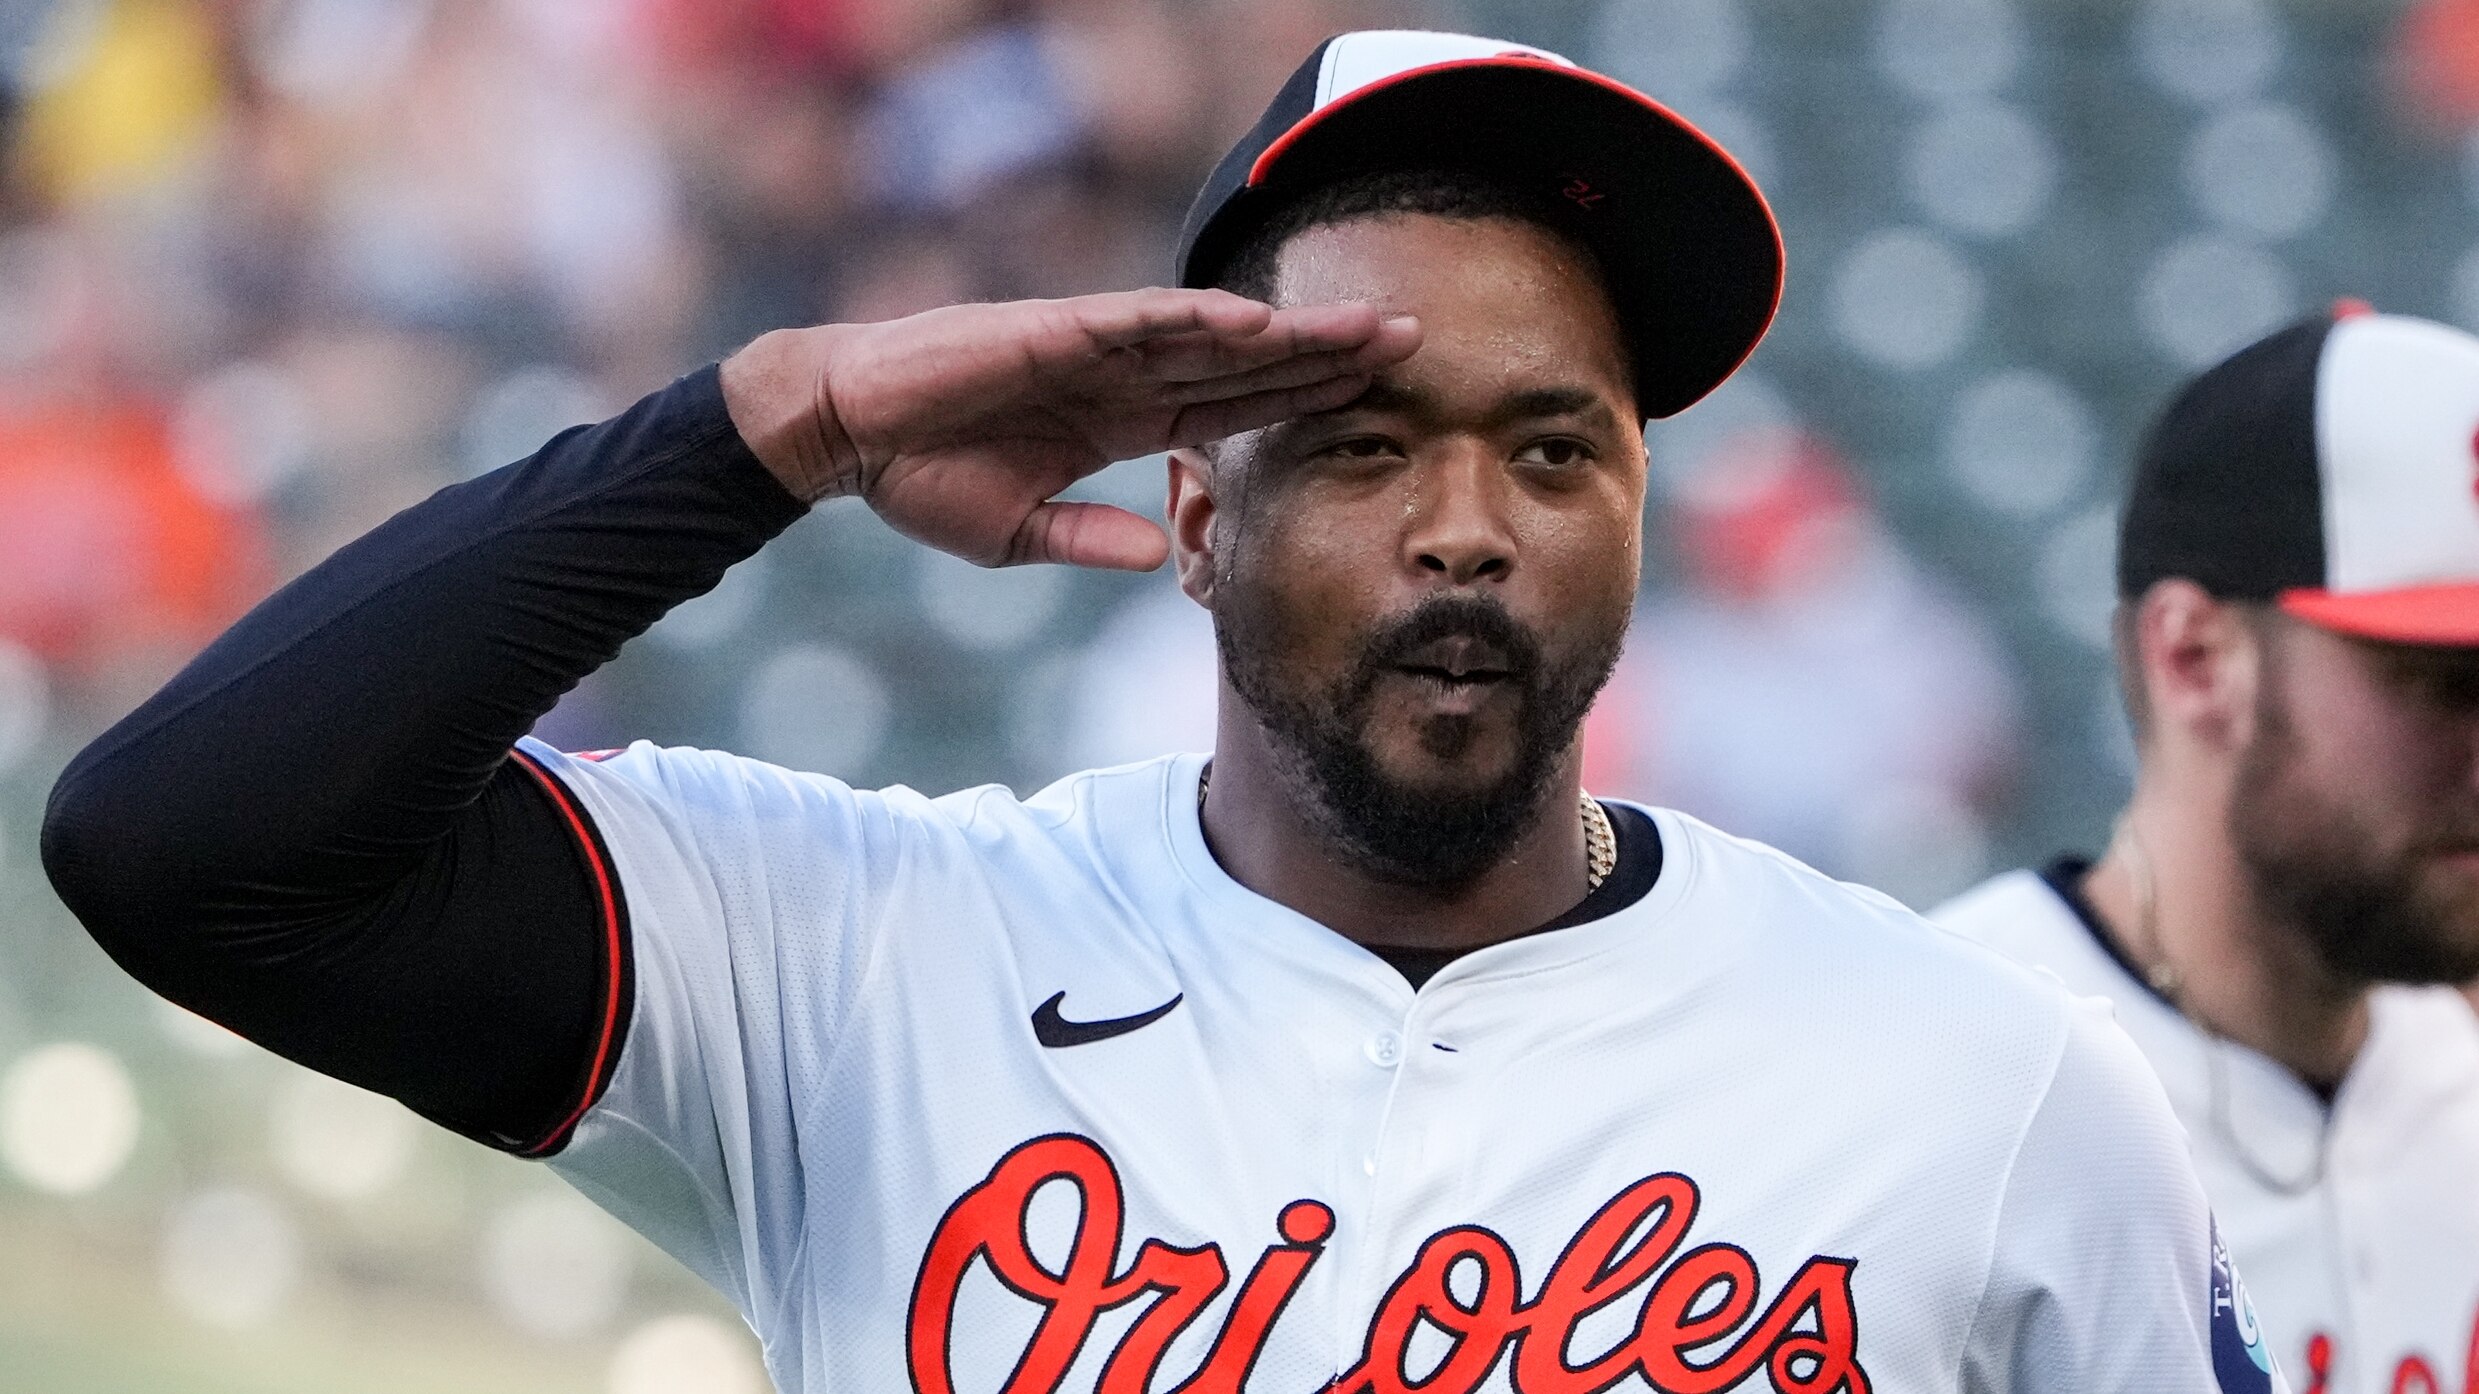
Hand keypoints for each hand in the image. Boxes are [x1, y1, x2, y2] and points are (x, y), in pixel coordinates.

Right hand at [722, 290, 1419, 568]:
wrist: (845, 434)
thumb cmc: (921, 477)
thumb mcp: (1018, 534)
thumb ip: (1091, 541)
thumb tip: (1158, 558)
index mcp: (1120, 420)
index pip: (1235, 407)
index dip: (1305, 398)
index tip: (1376, 396)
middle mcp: (1122, 374)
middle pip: (1248, 362)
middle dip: (1329, 351)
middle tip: (1416, 339)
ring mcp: (1095, 347)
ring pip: (1214, 334)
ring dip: (1292, 329)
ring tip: (1368, 324)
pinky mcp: (1056, 331)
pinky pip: (1141, 321)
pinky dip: (1198, 319)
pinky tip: (1260, 320)